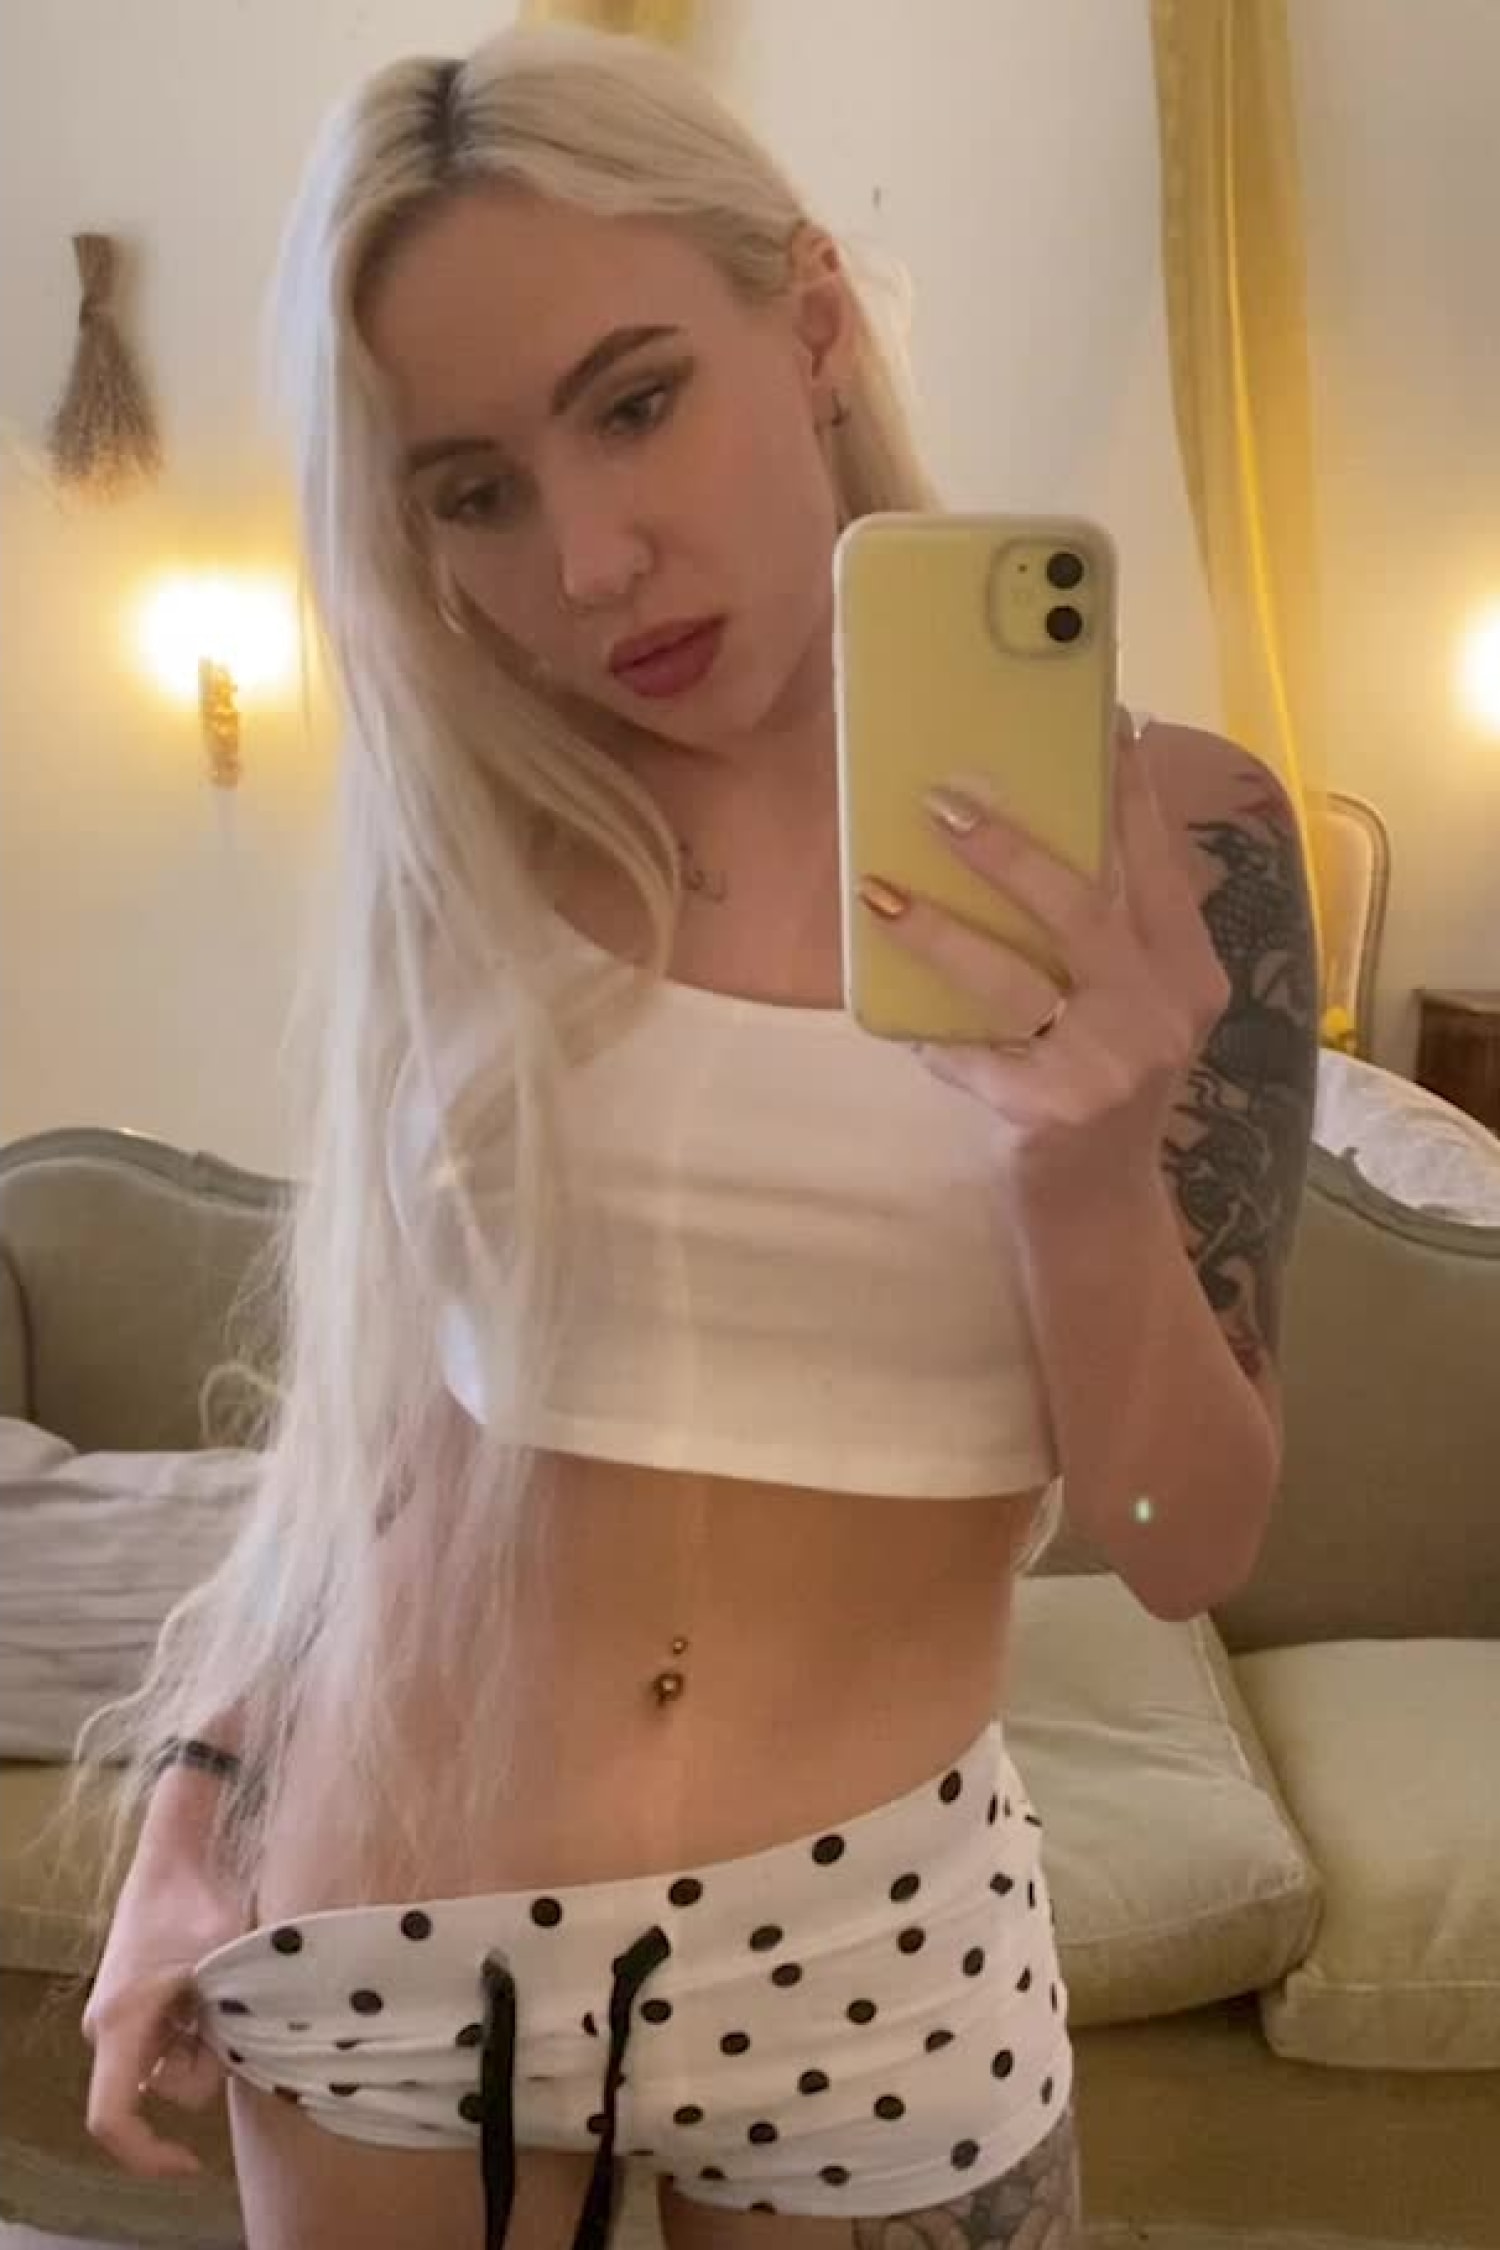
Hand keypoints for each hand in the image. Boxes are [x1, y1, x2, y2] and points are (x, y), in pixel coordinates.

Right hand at [83, 1861, 248, 2178]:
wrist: (177, 1853)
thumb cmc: (197, 1901)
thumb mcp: (227, 1961)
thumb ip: (234, 2021)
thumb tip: (267, 2062)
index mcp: (120, 2025)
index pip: (113, 2120)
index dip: (147, 2155)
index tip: (192, 2164)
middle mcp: (111, 2029)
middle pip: (169, 2087)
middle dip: (212, 2061)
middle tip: (237, 2006)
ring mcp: (125, 2020)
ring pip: (179, 2066)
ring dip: (213, 2039)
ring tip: (227, 1985)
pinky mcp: (141, 2009)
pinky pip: (176, 2043)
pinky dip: (204, 2026)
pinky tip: (217, 1985)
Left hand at [856, 709, 1231, 1190]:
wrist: (1098, 1209)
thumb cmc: (1096, 1084)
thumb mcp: (1129, 1008)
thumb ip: (1107, 938)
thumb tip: (1020, 830)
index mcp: (1188, 972)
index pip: (1156, 865)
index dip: (1130, 793)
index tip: (1105, 722)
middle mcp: (1162, 1010)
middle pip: (1083, 906)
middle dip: (1010, 848)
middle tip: (942, 799)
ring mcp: (1110, 1063)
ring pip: (1012, 979)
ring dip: (939, 931)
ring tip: (879, 891)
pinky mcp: (1052, 1110)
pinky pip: (971, 1055)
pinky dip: (928, 1034)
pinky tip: (889, 1017)